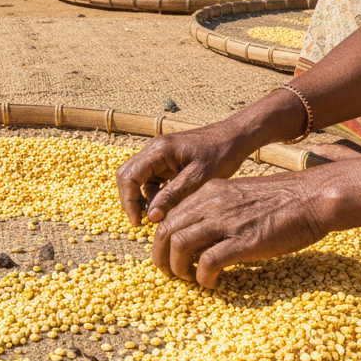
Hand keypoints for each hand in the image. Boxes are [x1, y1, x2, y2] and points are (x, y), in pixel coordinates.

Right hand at [116, 127, 252, 227]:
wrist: (234, 138)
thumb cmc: (220, 154)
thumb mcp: (198, 179)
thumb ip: (172, 196)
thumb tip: (151, 216)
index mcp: (158, 150)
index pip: (128, 176)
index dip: (128, 201)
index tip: (138, 222)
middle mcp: (153, 150)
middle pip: (126, 176)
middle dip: (130, 200)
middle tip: (141, 222)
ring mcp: (158, 155)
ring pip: (137, 178)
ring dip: (143, 198)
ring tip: (158, 216)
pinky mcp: (165, 161)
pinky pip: (151, 179)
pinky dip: (154, 194)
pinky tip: (168, 206)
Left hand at [150, 171, 331, 287]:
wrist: (313, 197)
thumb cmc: (283, 200)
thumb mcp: (241, 196)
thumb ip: (219, 210)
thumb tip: (205, 234)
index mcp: (210, 192)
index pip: (170, 215)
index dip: (162, 238)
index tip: (167, 254)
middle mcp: (211, 204)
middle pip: (166, 230)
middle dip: (160, 256)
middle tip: (168, 273)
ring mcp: (226, 222)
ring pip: (179, 244)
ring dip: (177, 267)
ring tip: (187, 279)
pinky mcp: (243, 242)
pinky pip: (207, 262)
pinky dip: (203, 277)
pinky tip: (212, 283)